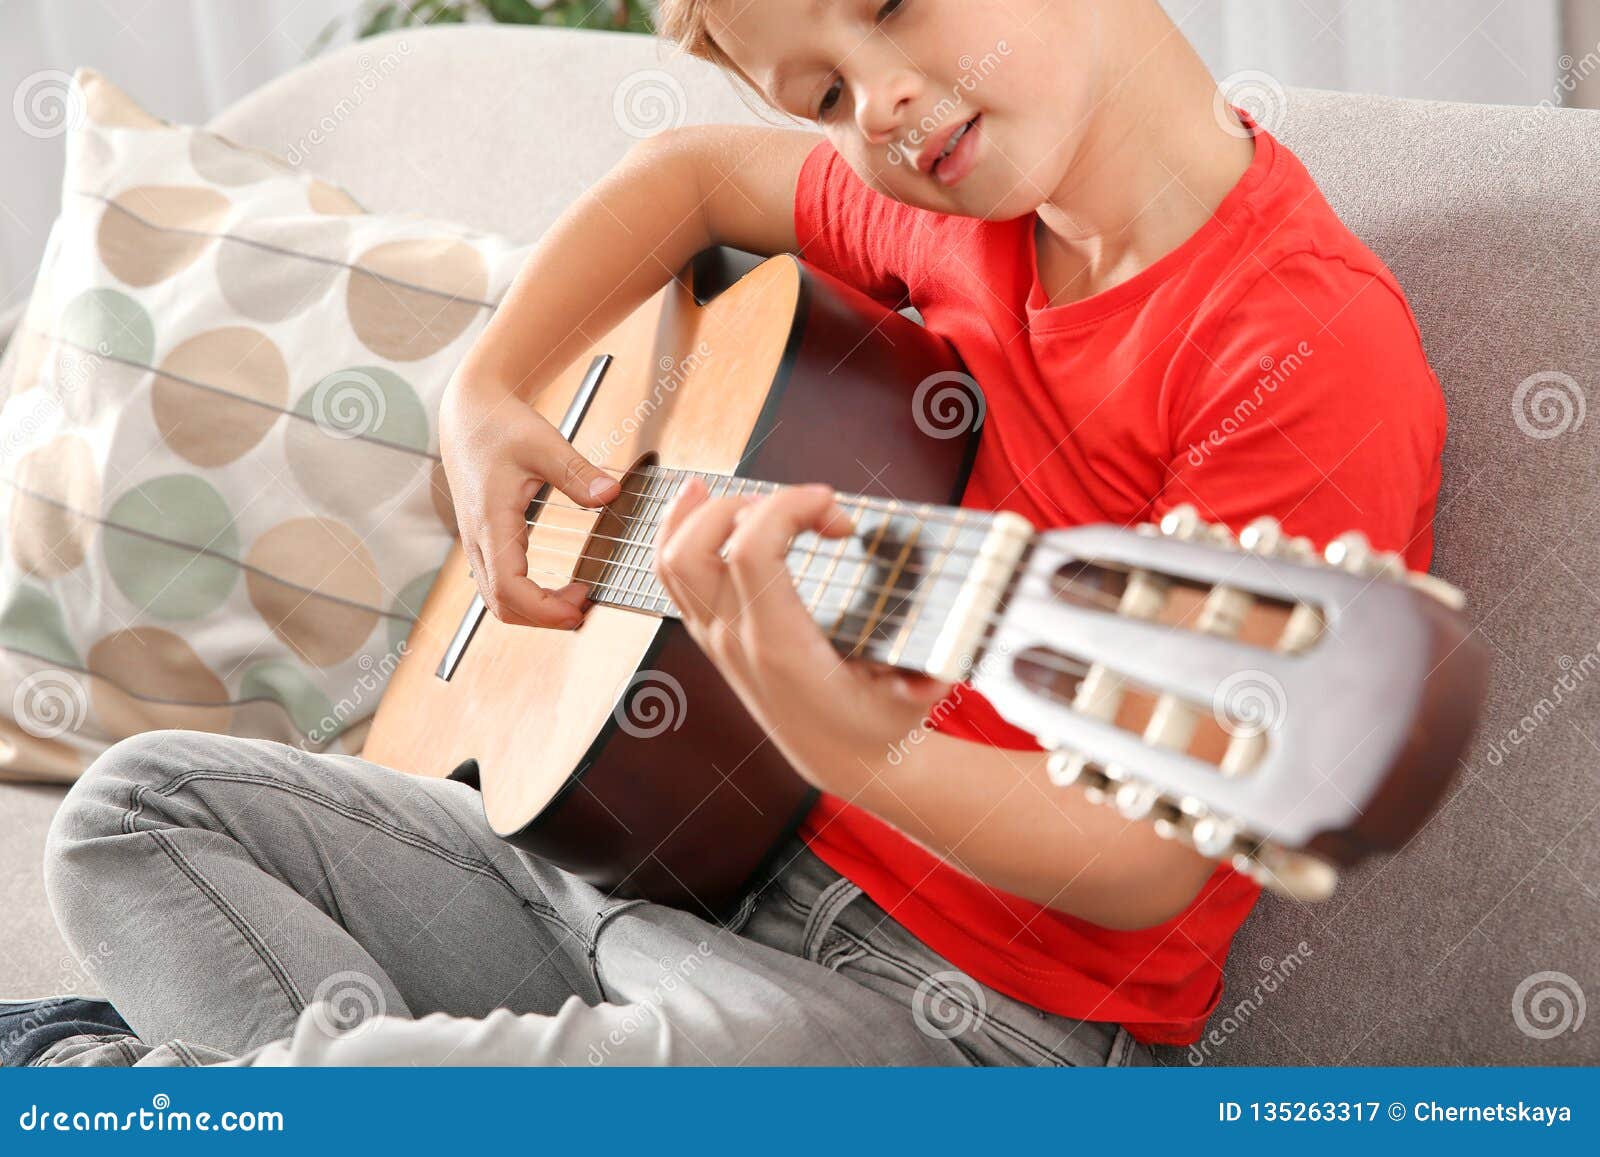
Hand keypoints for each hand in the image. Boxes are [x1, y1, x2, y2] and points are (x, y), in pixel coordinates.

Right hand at [438, 372, 620, 628]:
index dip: (543, 609)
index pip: (508, 588)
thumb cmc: (503, 425)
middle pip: (500, 604)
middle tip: (585, 608)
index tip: (578, 610)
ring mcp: (476, 542)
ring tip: (576, 599)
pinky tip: (559, 588)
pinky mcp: (483, 540)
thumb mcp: (544, 444)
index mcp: (490, 521)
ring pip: (497, 599)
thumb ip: (577, 472)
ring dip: (535, 610)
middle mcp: (477, 538)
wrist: (470, 413)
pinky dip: (527, 597)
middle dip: (543, 617)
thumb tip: (610, 495)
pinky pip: (499, 584)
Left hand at [652, 478, 953, 792]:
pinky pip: (671, 575)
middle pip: (696, 548)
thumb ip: (923, 684)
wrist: (842, 758)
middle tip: (802, 512)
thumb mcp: (908, 703)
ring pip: (671, 559)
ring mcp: (716, 637)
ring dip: (699, 512)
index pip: (751, 552)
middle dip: (745, 505)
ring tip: (744, 493)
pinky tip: (700, 499)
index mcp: (779, 646)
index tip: (840, 516)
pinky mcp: (711, 634)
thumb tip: (934, 676)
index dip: (789, 509)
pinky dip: (678, 529)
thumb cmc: (877, 720)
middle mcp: (736, 639)